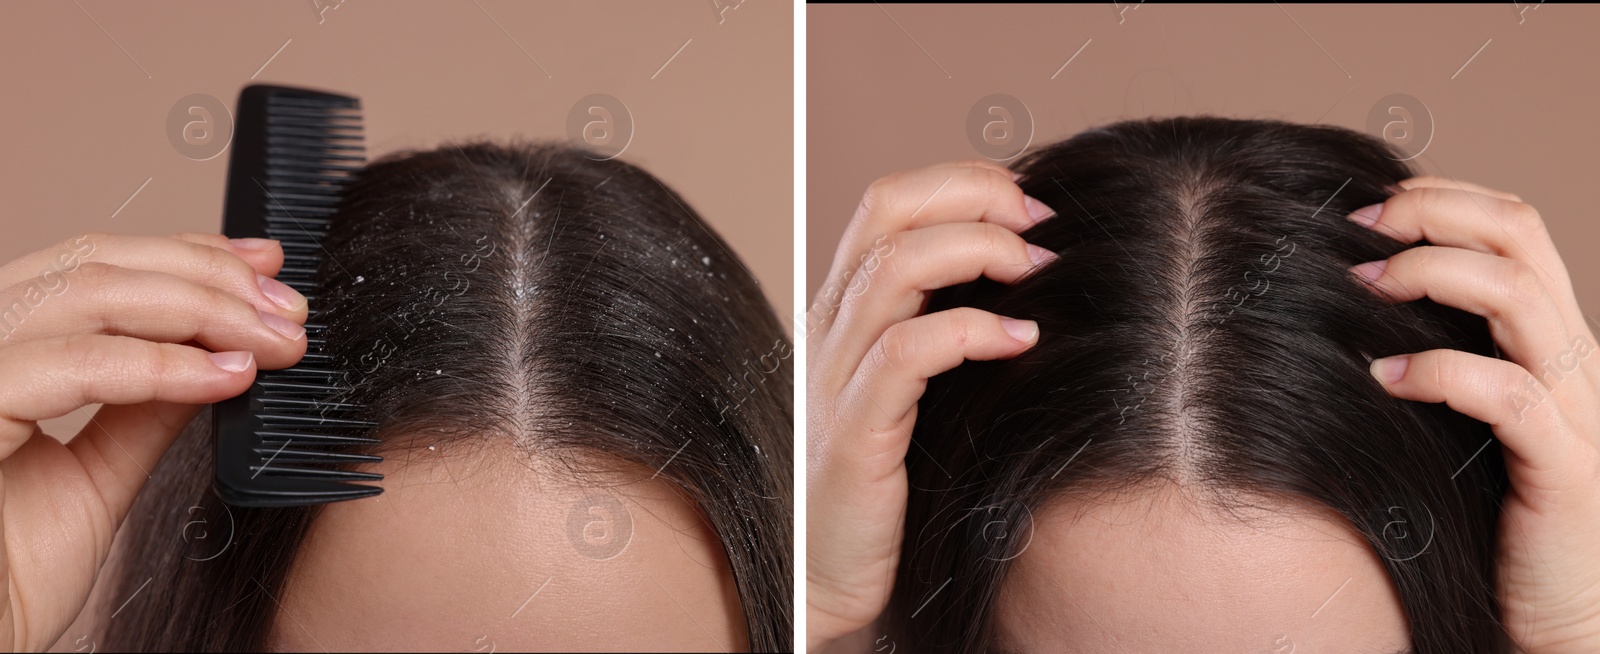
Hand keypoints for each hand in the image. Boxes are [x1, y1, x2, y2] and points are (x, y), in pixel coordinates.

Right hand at [0, 233, 308, 650]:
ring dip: (204, 311)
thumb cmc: (5, 574)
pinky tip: (227, 377)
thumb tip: (218, 353)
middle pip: (96, 265)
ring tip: (275, 344)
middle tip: (290, 312)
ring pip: (91, 294)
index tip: (268, 267)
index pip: (92, 267)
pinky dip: (162, 366)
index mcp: (0, 351)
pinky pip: (74, 366)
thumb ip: (145, 408)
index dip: (186, 255)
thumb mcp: (95, 475)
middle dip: (210, 280)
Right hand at [805, 162, 1055, 651]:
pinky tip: (1024, 338)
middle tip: (1041, 220)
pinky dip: (974, 330)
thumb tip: (1025, 276)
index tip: (1029, 203)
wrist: (817, 578)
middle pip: (886, 213)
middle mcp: (829, 330)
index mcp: (840, 312)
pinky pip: (909, 353)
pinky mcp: (856, 434)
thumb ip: (940, 332)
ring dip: (980, 249)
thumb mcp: (907, 391)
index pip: (886, 204)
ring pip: (894, 267)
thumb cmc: (877, 485)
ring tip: (1038, 267)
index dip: (960, 183)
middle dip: (973, 194)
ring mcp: (835, 379)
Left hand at [1351, 177, 1599, 652]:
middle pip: (1523, 235)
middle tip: (1355, 231)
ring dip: (1434, 276)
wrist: (1554, 614)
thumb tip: (1332, 301)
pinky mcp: (1566, 468)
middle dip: (1434, 213)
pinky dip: (1445, 372)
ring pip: (1523, 296)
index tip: (1359, 209)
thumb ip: (1421, 355)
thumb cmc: (1482, 510)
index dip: (1441, 198)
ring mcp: (1576, 408)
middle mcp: (1568, 356)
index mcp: (1544, 334)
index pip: (1513, 224)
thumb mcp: (1448, 414)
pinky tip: (1384, 380)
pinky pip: (1514, 396)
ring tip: (1364, 288)